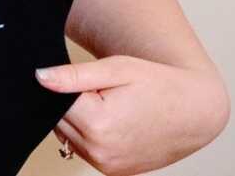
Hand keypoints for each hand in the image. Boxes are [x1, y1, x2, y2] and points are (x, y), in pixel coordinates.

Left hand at [35, 55, 229, 175]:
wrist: (195, 112)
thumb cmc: (158, 83)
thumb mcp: (116, 68)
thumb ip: (75, 76)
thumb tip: (39, 77)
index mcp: (98, 124)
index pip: (54, 100)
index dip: (64, 84)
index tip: (84, 77)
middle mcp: (100, 151)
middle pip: (57, 119)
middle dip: (68, 102)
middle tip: (98, 89)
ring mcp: (106, 165)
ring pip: (67, 134)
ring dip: (76, 118)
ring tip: (107, 102)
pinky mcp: (112, 171)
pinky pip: (82, 148)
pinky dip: (87, 132)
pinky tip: (108, 118)